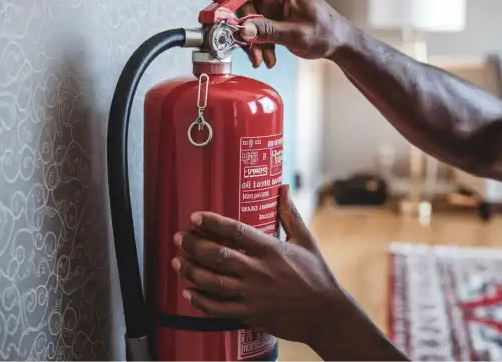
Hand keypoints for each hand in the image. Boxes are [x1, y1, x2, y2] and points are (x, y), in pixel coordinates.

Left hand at [170, 185, 346, 344]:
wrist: (325, 314)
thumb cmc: (316, 276)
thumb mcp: (306, 241)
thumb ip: (290, 214)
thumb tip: (283, 187)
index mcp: (271, 250)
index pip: (235, 231)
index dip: (212, 222)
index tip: (195, 217)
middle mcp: (258, 271)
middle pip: (217, 255)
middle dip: (193, 245)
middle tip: (179, 238)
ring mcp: (252, 294)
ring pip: (212, 281)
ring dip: (190, 270)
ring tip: (177, 262)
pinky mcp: (249, 313)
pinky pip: (218, 308)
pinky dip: (199, 300)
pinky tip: (188, 292)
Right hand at [212, 0, 353, 66]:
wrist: (340, 43)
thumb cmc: (326, 33)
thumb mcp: (295, 34)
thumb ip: (268, 31)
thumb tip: (244, 28)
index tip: (218, 0)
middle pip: (246, 2)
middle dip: (243, 26)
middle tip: (242, 43)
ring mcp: (275, 5)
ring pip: (251, 19)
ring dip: (253, 41)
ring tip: (261, 60)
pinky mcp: (275, 18)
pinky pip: (258, 28)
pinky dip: (260, 44)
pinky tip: (267, 59)